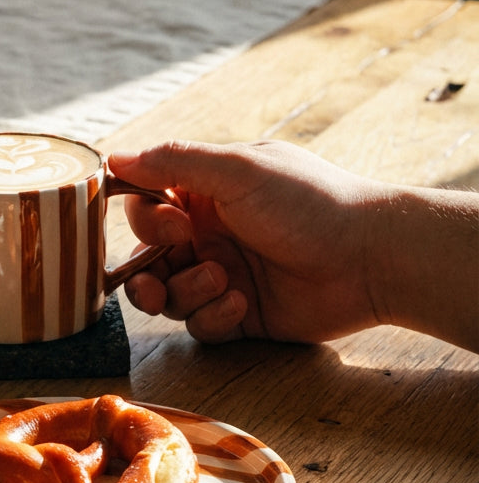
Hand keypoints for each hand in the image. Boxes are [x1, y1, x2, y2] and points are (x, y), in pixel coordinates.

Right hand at [110, 140, 390, 345]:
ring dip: (185, 292)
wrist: (370, 258)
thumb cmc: (310, 203)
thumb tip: (113, 157)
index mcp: (207, 192)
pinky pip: (198, 325)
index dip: (146, 219)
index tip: (173, 225)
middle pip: (147, 258)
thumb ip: (173, 163)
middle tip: (174, 262)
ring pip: (168, 296)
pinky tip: (243, 302)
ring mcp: (223, 275)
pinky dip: (212, 316)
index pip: (145, 204)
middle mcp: (210, 233)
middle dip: (149, 269)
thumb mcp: (237, 170)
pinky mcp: (239, 315)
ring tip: (223, 281)